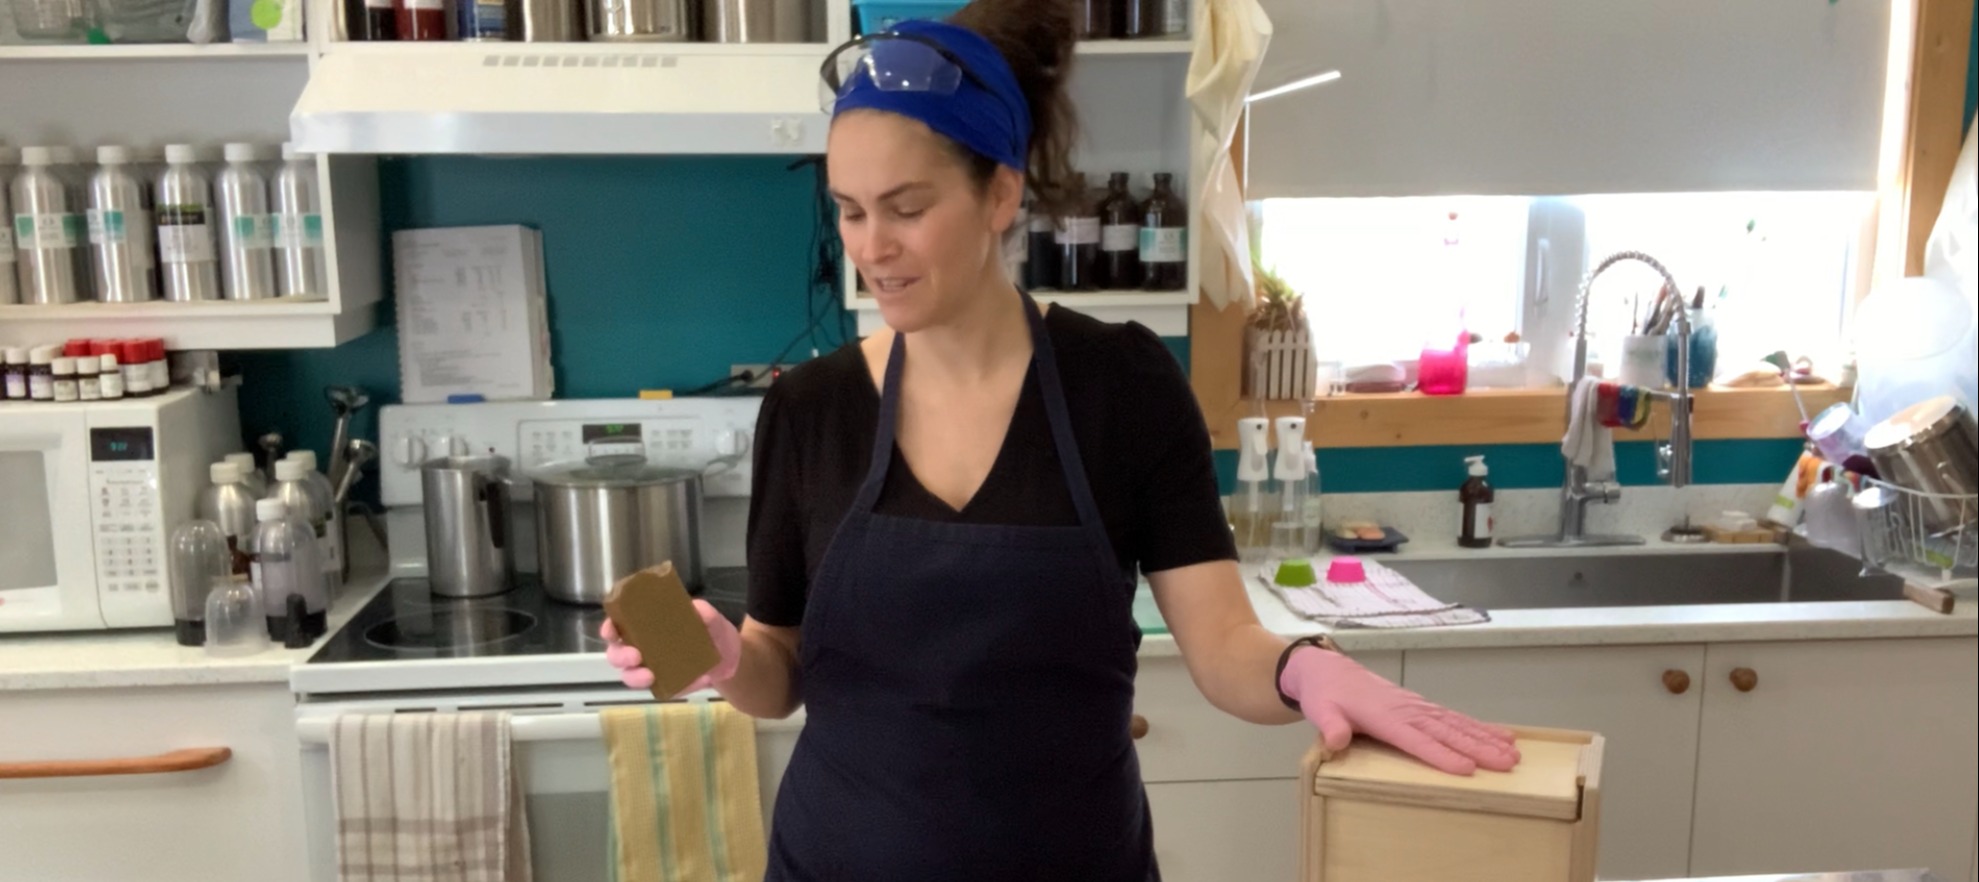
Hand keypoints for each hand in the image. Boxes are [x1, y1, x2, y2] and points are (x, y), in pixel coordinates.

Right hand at [600, 600, 741, 695]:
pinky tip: (685, 682)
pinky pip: (659, 691)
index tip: (611, 630)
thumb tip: (695, 608)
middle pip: (617, 654)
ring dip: (634, 677)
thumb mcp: (712, 619)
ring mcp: (652, 669)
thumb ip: (704, 612)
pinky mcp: (666, 687)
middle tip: (635, 656)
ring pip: (630, 676)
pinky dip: (668, 688)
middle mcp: (643, 648)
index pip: (618, 626)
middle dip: (620, 656)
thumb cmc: (712, 632)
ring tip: (649, 676)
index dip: (609, 628)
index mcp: (646, 627)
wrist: (732, 658)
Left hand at [1280, 646, 1519, 775]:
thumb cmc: (1325, 696)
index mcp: (1384, 716)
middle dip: (1478, 748)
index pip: (1415, 739)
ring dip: (1486, 739)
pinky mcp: (1422, 707)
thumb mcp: (1321, 711)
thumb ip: (1330, 726)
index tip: (1466, 768)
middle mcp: (1407, 710)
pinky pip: (1455, 717)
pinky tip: (1502, 736)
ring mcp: (1418, 707)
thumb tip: (1335, 741)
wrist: (1329, 671)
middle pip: (1446, 731)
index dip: (1440, 754)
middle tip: (1507, 763)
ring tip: (1513, 753)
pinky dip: (1479, 727)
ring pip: (1457, 724)